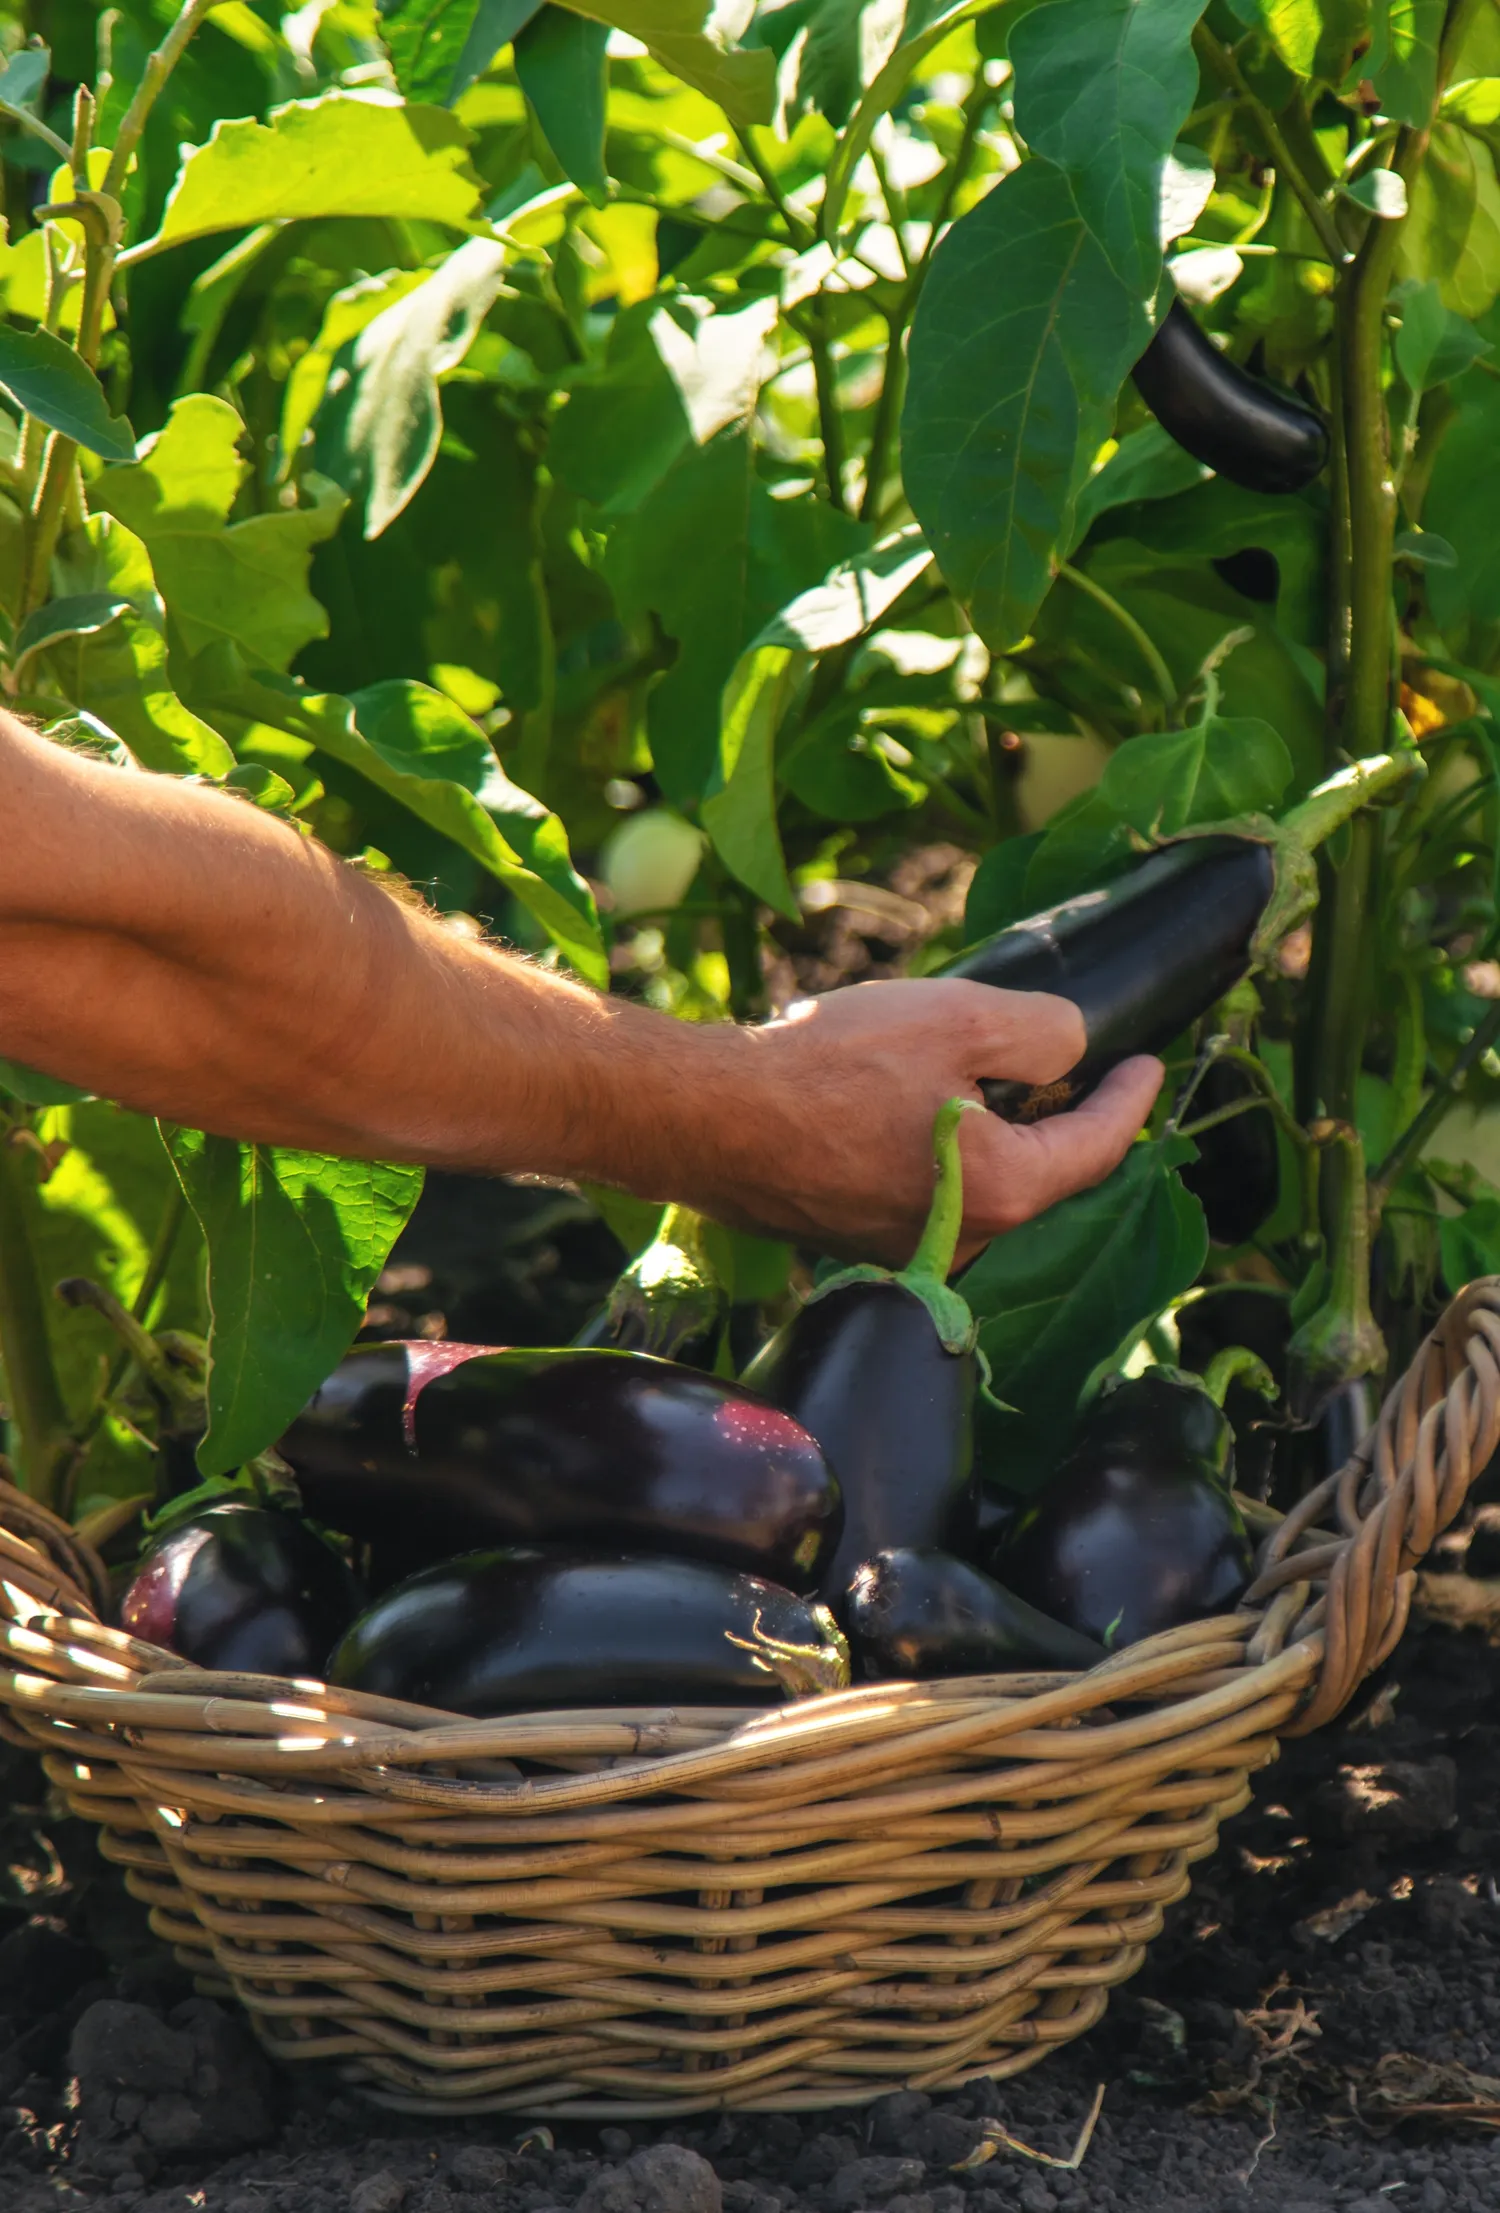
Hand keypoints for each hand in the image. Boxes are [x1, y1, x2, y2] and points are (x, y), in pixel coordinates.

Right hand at [694, 978, 1163, 1265]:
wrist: (710, 1117)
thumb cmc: (830, 1068)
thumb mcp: (959, 1017)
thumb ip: (1041, 1033)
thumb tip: (1067, 1052)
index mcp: (1007, 1191)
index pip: (1100, 1147)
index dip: (1131, 1098)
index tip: (1147, 1063)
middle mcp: (966, 1241)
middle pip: (1041, 1173)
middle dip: (1059, 1119)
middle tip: (1068, 1066)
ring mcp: (907, 1250)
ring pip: (981, 1186)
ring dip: (993, 1136)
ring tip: (980, 1076)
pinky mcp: (859, 1241)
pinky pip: (926, 1196)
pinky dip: (939, 1154)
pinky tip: (908, 1106)